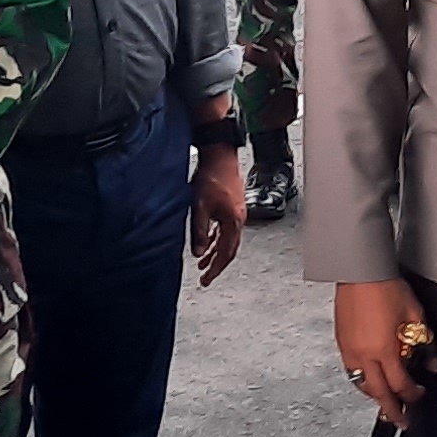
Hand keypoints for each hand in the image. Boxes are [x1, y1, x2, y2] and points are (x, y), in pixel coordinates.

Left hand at [188, 144, 245, 286]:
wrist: (219, 156)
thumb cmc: (210, 178)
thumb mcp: (200, 208)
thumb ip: (199, 232)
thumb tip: (198, 253)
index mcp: (233, 222)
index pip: (226, 253)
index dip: (216, 269)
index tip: (206, 280)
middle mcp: (238, 220)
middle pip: (229, 249)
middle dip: (217, 265)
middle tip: (205, 277)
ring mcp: (236, 213)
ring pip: (226, 239)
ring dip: (215, 252)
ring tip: (203, 262)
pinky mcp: (231, 206)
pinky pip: (225, 229)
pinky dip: (216, 238)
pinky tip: (207, 241)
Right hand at [334, 279, 429, 426]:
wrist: (361, 271)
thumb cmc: (386, 287)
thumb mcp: (416, 315)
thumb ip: (426, 343)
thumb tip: (432, 364)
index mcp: (384, 350)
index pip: (400, 385)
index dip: (411, 395)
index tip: (419, 396)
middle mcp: (364, 354)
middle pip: (378, 393)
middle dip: (390, 410)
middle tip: (399, 421)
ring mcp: (349, 349)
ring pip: (361, 384)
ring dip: (375, 395)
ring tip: (385, 401)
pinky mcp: (341, 342)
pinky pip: (351, 370)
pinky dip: (362, 379)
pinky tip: (369, 378)